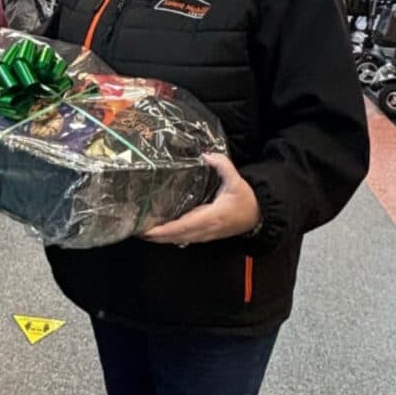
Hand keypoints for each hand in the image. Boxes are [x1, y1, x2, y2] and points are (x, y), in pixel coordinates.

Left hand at [141, 153, 259, 246]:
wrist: (259, 216)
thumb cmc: (246, 198)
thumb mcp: (236, 180)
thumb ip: (223, 165)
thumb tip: (207, 155)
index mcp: (212, 217)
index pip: (184, 226)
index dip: (165, 230)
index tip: (149, 230)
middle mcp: (206, 229)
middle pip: (177, 237)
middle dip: (156, 236)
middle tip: (136, 230)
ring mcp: (205, 235)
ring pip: (179, 239)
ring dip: (161, 238)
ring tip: (142, 231)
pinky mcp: (205, 235)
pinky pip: (184, 238)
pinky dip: (170, 237)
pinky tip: (158, 232)